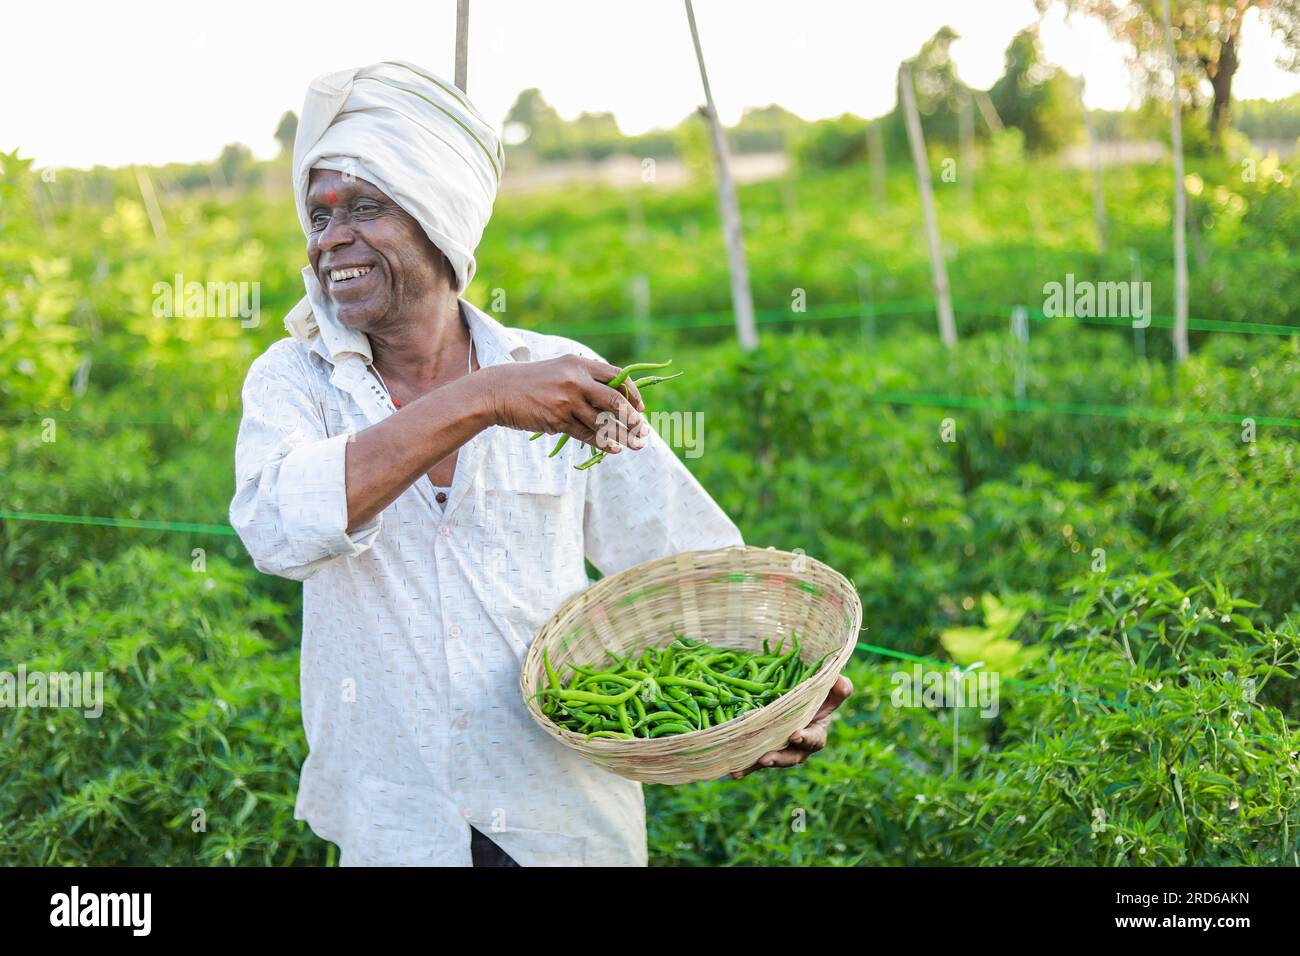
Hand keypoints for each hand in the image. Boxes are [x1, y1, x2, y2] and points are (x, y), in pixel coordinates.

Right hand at [478, 355, 649, 453]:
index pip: (617, 376)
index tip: (640, 408)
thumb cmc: (532, 383)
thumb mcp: (561, 371)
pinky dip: (603, 443)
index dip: (632, 393)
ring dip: (622, 435)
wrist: (499, 391)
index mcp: (580, 364)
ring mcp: (567, 400)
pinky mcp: (558, 419)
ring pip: (602, 421)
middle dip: (633, 418)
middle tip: (643, 430)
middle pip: (615, 400)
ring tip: (635, 445)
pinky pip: (587, 434)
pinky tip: (614, 449)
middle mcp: (576, 380)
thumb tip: (613, 400)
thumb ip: (585, 381)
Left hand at [730, 674, 852, 778]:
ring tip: (742, 767)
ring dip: (758, 763)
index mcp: (817, 732)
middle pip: (792, 756)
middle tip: (766, 757)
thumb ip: (838, 688)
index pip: (815, 738)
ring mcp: (782, 749)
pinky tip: (733, 772)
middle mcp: (800, 746)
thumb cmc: (817, 696)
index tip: (795, 736)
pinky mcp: (766, 750)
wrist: (800, 700)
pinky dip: (745, 766)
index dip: (806, 738)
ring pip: (772, 760)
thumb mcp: (829, 691)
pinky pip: (756, 760)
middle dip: (779, 758)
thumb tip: (839, 680)